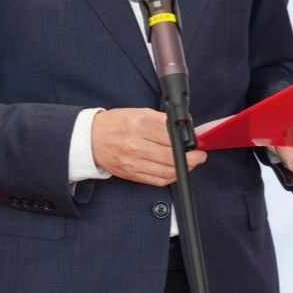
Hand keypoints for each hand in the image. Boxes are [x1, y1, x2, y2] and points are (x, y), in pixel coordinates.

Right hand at [91, 108, 206, 186]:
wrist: (92, 139)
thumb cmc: (116, 124)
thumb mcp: (138, 112)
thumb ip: (161, 119)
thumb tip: (182, 124)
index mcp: (138, 125)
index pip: (170, 135)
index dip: (186, 139)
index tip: (196, 141)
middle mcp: (136, 144)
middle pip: (170, 155)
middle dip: (191, 157)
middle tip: (199, 155)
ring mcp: (133, 162)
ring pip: (166, 171)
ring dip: (184, 169)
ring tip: (192, 163)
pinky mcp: (132, 174)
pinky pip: (156, 180)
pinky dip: (170, 177)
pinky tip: (177, 171)